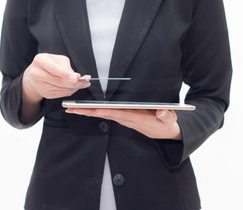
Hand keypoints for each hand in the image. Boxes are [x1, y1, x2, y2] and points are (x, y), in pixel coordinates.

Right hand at [22, 53, 90, 102]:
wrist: (36, 73)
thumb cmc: (49, 63)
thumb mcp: (57, 59)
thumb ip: (66, 67)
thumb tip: (76, 77)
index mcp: (40, 61)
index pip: (54, 69)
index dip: (66, 74)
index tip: (77, 77)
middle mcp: (36, 74)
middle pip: (59, 81)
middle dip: (75, 83)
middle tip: (86, 82)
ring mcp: (39, 85)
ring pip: (61, 89)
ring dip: (74, 87)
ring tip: (82, 84)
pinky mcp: (44, 94)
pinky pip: (61, 94)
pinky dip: (70, 91)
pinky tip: (74, 87)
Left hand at [65, 108, 181, 139]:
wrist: (165, 134)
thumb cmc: (165, 125)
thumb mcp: (169, 120)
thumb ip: (166, 116)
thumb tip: (162, 112)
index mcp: (135, 118)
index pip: (118, 114)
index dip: (105, 112)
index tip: (93, 109)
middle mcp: (126, 119)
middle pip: (104, 115)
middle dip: (88, 112)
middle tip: (72, 109)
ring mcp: (123, 119)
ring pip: (103, 115)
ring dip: (88, 112)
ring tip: (73, 108)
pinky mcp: (123, 118)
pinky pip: (106, 114)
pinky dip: (95, 112)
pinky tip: (86, 109)